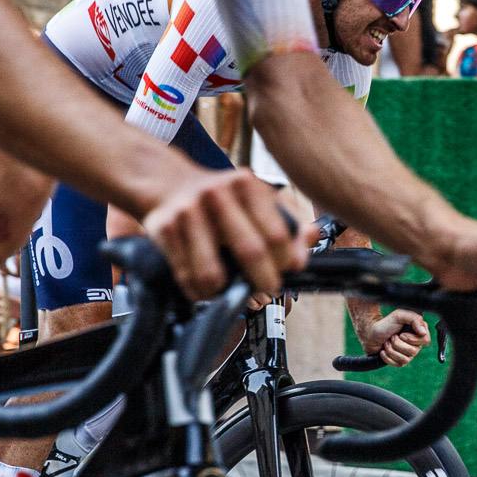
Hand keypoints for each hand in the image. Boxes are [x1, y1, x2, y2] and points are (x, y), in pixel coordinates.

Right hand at [142, 168, 314, 299]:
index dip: (286, 261)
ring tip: (232, 290)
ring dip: (226, 293)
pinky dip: (200, 292)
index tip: (287, 272)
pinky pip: (187, 278)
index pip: (277, 233)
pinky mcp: (164, 229)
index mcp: (246, 184)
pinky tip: (206, 286)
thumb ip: (290, 219)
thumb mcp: (259, 198)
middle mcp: (216, 193)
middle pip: (251, 252)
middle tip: (266, 290)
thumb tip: (312, 238)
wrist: (170, 183)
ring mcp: (187, 212)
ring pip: (212, 274)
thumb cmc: (224, 198)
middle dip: (263, 281)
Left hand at [359, 309, 431, 366]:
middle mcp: (415, 344)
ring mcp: (408, 354)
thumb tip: (423, 332)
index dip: (413, 339)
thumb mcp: (399, 315)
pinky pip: (398, 364)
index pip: (426, 341)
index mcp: (418, 332)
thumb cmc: (385, 323)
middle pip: (413, 351)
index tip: (401, 334)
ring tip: (386, 342)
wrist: (370, 334)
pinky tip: (383, 351)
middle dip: (398, 344)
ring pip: (405, 359)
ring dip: (391, 350)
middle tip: (392, 336)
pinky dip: (387, 357)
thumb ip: (414, 319)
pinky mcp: (399, 361)